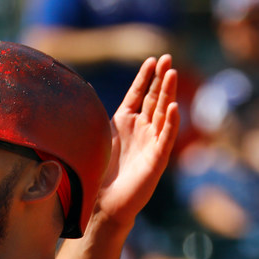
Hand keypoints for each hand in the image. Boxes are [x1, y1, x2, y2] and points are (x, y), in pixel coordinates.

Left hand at [96, 54, 179, 229]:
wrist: (103, 201)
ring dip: (168, 94)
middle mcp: (142, 128)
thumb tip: (85, 88)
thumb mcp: (96, 136)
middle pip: (154, 98)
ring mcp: (152, 141)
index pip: (139, 94)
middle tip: (168, 58)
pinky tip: (174, 108)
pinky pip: (166, 137)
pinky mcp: (157, 158)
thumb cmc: (99, 170)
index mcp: (126, 121)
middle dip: (161, 78)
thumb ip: (94, 113)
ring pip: (163, 113)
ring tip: (172, 73)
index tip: (152, 59)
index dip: (145, 77)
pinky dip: (170, 123)